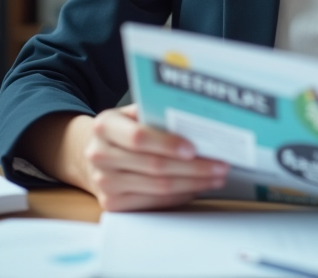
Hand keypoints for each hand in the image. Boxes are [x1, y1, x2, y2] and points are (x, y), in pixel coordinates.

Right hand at [79, 104, 230, 210]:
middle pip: (154, 166)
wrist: (97, 154)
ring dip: (193, 183)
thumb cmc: (125, 129)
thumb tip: (196, 121)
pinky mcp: (112, 204)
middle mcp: (99, 155)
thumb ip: (157, 114)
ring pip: (158, 187)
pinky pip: (154, 202)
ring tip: (216, 177)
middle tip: (220, 165)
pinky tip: (197, 187)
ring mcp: (104, 183)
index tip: (194, 148)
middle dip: (193, 167)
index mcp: (104, 126)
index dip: (168, 144)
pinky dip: (180, 195)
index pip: (139, 137)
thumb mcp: (134, 114)